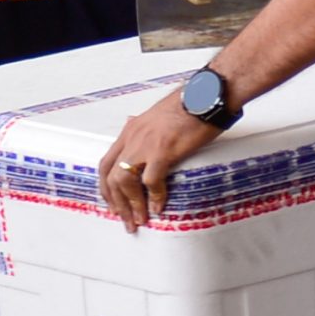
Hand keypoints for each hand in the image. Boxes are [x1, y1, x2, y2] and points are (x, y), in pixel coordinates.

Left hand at [97, 95, 226, 231]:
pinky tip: (158, 206)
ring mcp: (146, 144)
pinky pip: (150, 181)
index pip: (107, 163)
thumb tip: (149, 147)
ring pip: (124, 181)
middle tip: (127, 219)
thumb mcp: (160, 117)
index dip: (106, 187)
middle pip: (111, 176)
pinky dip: (153, 197)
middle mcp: (133, 137)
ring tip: (141, 218)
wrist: (207, 96)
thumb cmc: (191, 105)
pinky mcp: (163, 150)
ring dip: (131, 204)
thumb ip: (149, 133)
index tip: (113, 204)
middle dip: (116, 202)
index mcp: (131, 130)